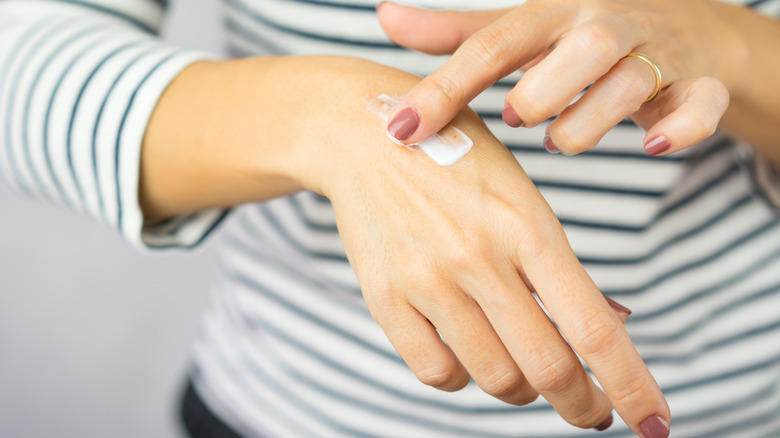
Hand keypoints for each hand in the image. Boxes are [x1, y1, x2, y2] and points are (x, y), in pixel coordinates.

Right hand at [291, 58, 666, 434]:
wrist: (365, 136)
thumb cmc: (457, 163)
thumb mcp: (521, 196)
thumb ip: (560, 264)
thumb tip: (613, 323)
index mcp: (527, 226)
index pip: (593, 328)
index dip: (632, 386)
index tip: (652, 421)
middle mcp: (478, 257)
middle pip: (548, 367)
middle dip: (584, 405)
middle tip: (593, 411)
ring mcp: (426, 280)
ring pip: (495, 377)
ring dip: (523, 391)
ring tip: (525, 376)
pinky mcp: (384, 297)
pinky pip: (436, 373)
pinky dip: (463, 379)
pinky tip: (468, 357)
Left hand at [378, 0, 730, 156]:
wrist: (679, 24)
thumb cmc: (578, 35)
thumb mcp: (520, 31)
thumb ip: (457, 34)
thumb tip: (384, 16)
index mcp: (553, 13)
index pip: (491, 45)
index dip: (443, 90)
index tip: (400, 131)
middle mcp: (605, 25)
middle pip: (578, 48)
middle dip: (541, 91)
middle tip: (517, 116)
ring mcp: (657, 51)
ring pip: (631, 80)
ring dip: (591, 119)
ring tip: (562, 140)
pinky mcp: (698, 82)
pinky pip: (700, 103)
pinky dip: (682, 126)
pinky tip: (653, 144)